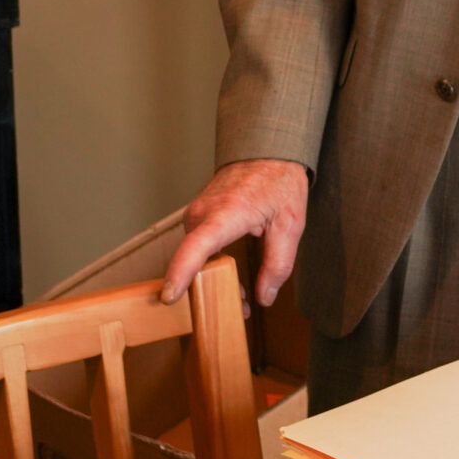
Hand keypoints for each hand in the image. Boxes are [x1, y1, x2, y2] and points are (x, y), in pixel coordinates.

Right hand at [159, 158, 309, 306]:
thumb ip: (277, 264)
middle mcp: (203, 212)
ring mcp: (196, 213)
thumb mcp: (290, 224)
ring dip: (214, 278)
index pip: (196, 246)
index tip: (169, 296)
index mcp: (226, 213)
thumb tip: (264, 298)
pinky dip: (211, 263)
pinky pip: (198, 247)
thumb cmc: (279, 182)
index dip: (180, 272)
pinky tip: (231, 275)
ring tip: (242, 296)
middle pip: (195, 262)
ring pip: (196, 257)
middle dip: (213, 290)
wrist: (267, 150)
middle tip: (242, 309)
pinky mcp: (197, 216)